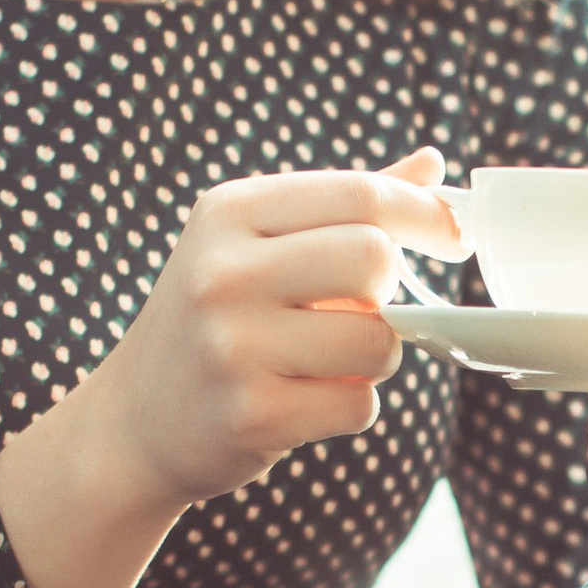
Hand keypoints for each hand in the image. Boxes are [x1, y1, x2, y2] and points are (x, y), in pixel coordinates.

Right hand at [102, 149, 463, 509]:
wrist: (135, 425)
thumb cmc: (215, 323)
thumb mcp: (255, 245)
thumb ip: (344, 204)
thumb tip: (433, 162)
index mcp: (228, 213)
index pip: (358, 193)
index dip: (424, 213)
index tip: (452, 236)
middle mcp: (222, 272)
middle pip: (373, 258)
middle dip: (392, 289)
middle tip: (371, 307)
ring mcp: (232, 346)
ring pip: (377, 340)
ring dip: (376, 355)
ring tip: (331, 358)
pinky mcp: (251, 415)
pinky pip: (357, 405)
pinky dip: (351, 405)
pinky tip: (305, 400)